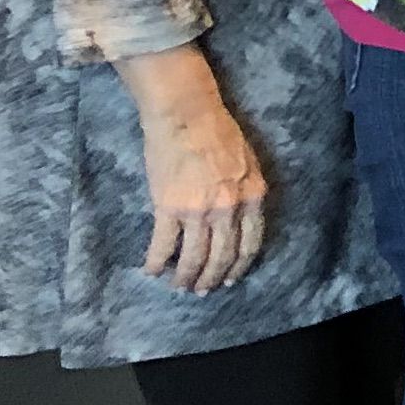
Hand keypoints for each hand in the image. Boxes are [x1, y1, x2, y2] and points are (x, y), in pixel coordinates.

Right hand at [121, 48, 266, 292]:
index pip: (250, 243)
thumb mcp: (248, 161)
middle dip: (212, 278)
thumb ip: (247, 189)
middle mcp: (229, 209)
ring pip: (195, 257)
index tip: (230, 278)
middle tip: (203, 290)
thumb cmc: (218, 131)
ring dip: (187, 277)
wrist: (187, 114)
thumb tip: (242, 213)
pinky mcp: (169, 208)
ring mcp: (199, 211)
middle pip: (223, 256)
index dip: (239, 266)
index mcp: (252, 196)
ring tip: (180, 286)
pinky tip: (151, 271)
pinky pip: (163, 245)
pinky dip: (156, 262)